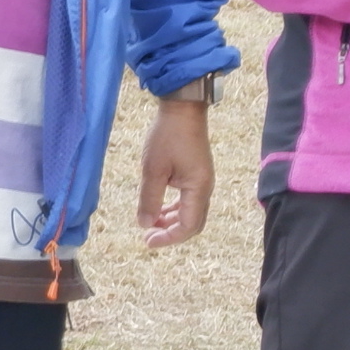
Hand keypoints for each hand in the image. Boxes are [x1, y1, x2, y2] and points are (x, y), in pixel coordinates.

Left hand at [138, 93, 214, 247]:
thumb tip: (144, 224)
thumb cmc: (168, 136)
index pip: (188, 226)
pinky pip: (189, 200)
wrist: (183, 108)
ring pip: (191, 212)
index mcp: (198, 189)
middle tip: (148, 236)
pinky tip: (159, 207)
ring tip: (150, 222)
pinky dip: (174, 208)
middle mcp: (205, 188)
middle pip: (193, 223)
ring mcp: (202, 181)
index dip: (168, 238)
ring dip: (171, 221)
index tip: (147, 241)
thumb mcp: (153, 170)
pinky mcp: (197, 174)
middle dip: (171, 232)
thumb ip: (149, 199)